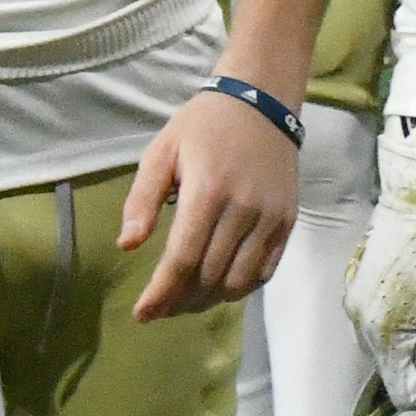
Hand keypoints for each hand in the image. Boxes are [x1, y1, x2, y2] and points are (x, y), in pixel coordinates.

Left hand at [124, 89, 302, 320]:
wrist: (262, 101)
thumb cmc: (203, 126)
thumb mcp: (162, 152)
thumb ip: (142, 199)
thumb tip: (127, 245)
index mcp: (207, 191)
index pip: (182, 259)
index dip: (161, 293)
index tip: (143, 314)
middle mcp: (243, 209)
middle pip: (209, 276)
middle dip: (180, 302)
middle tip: (161, 308)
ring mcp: (270, 218)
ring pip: (239, 281)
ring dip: (210, 300)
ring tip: (188, 301)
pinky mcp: (287, 221)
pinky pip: (265, 271)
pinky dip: (241, 288)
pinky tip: (220, 287)